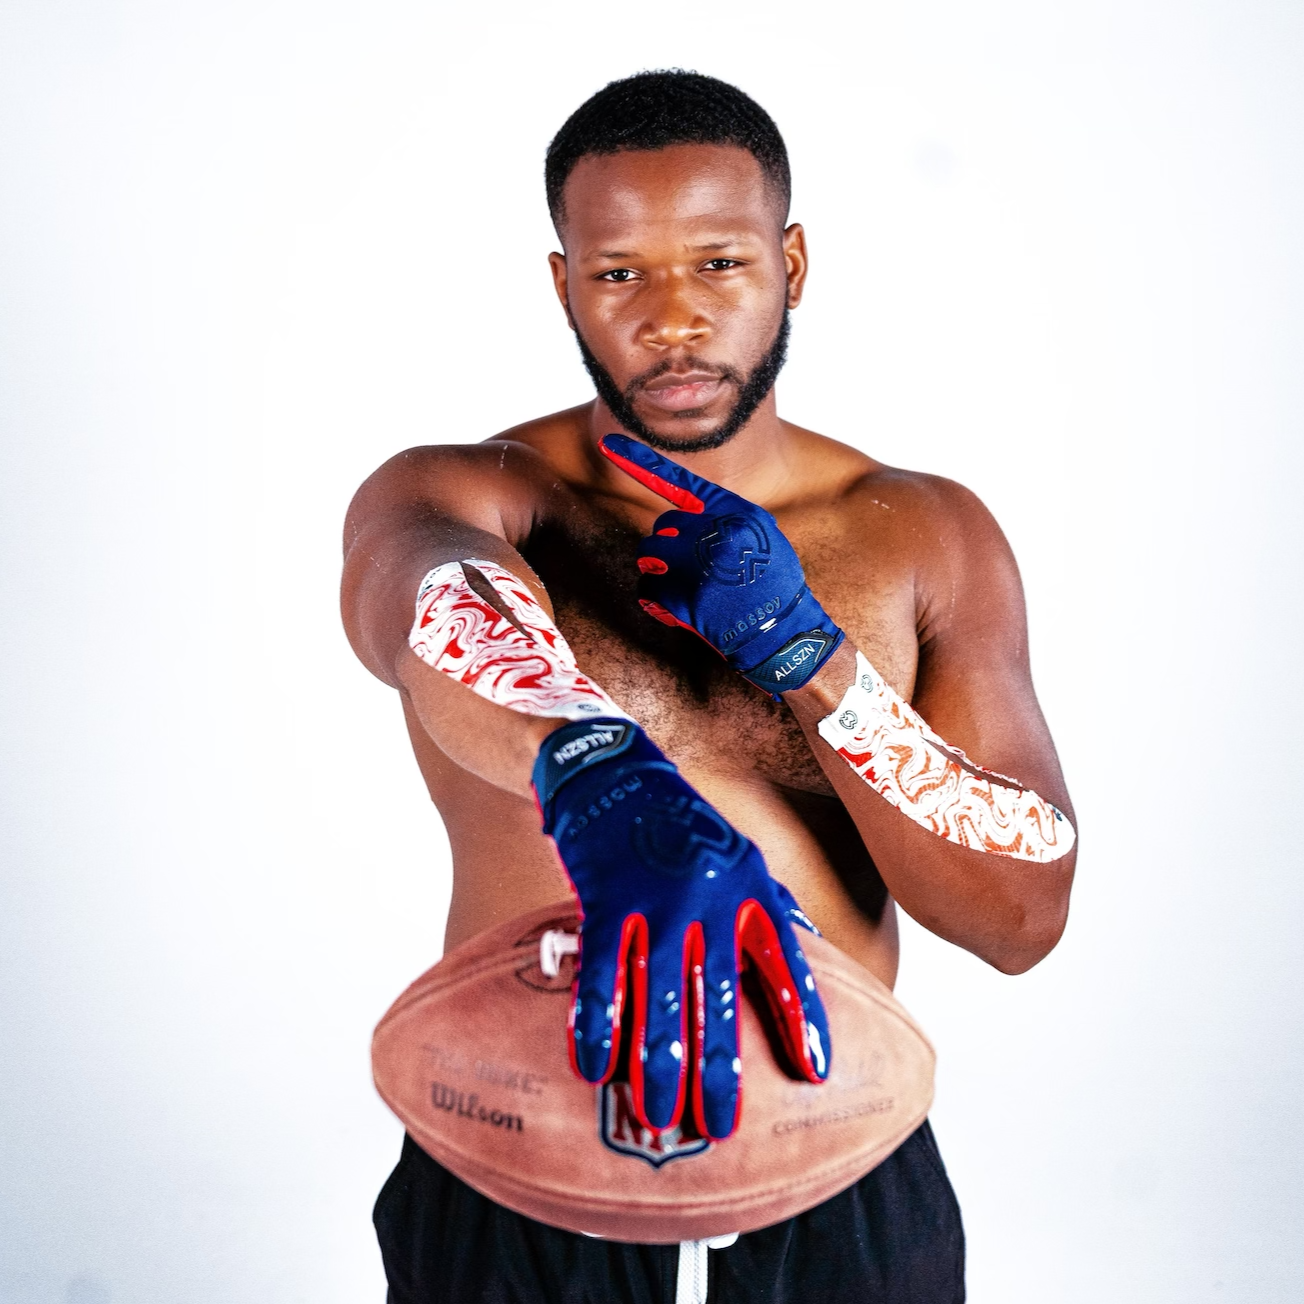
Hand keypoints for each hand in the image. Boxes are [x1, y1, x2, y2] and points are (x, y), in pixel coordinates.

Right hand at [532, 717, 830, 1139]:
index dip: (802, 1020)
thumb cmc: (681, 823)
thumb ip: (773, 904)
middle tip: (719, 1126)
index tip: (815, 1073)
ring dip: (657, 1063)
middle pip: (719, 999)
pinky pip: (600, 973)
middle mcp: (711, 898)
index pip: (786, 964)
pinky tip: (592, 1065)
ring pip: (658, 998)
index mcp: (751, 888)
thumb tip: (815, 947)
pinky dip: (596, 1022)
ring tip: (656, 1116)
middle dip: (720, 1069)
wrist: (614, 770)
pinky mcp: (606, 898)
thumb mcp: (740, 852)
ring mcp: (657, 899)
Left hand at [600, 434, 843, 695]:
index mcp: (737, 514)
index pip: (682, 482)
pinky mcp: (686, 598)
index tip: (607, 442)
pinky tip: (682, 615)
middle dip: (667, 548)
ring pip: (648, 554)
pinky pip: (648, 590)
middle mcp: (716, 534)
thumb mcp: (763, 539)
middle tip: (688, 571)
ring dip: (659, 572)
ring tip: (684, 590)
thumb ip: (725, 524)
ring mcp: (699, 565)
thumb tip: (685, 520)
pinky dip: (659, 604)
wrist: (787, 636)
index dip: (640, 462)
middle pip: (662, 526)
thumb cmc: (773, 589)